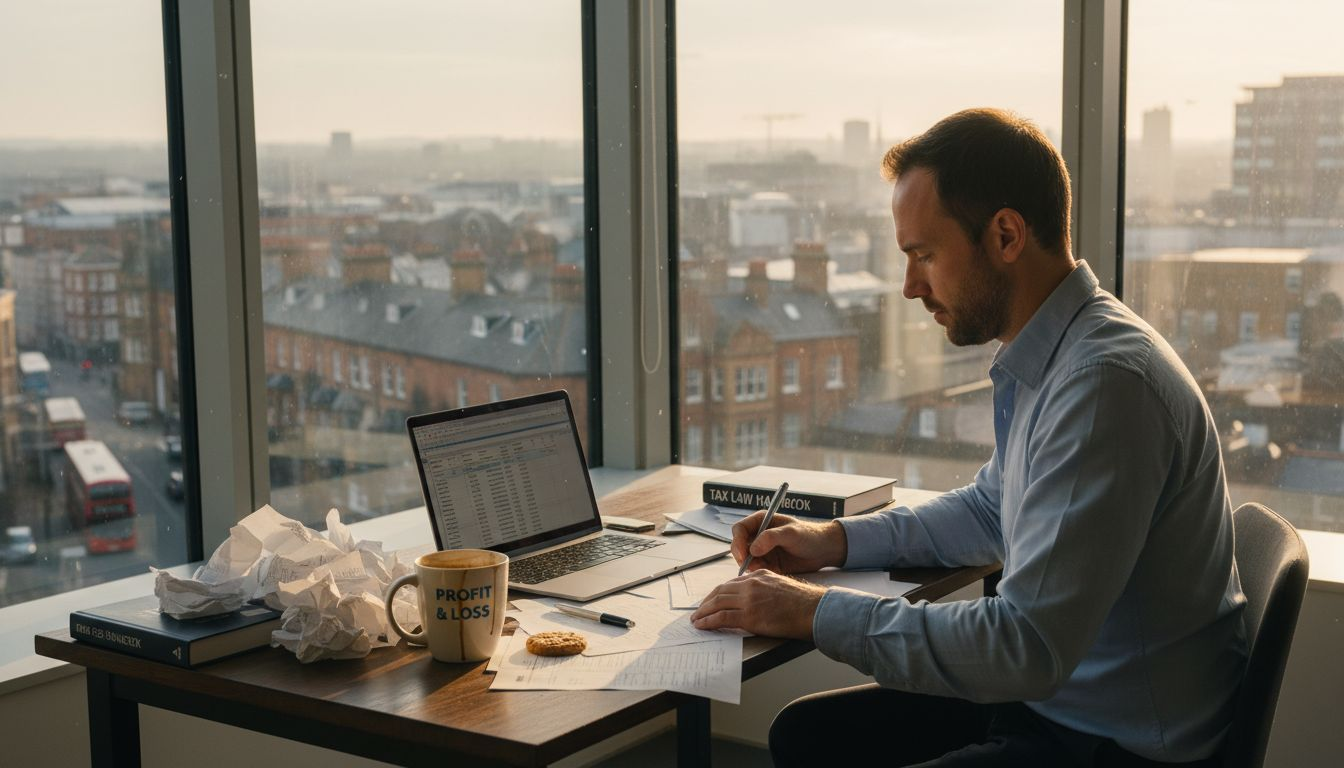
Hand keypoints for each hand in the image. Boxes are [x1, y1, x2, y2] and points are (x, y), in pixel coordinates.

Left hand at [690, 569, 825, 639]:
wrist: (812, 609)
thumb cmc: (803, 603)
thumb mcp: (780, 585)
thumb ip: (764, 588)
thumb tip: (755, 600)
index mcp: (759, 576)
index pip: (731, 583)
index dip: (718, 593)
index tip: (711, 600)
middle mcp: (751, 584)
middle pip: (720, 591)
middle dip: (707, 602)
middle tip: (699, 610)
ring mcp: (748, 599)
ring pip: (717, 603)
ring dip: (703, 612)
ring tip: (697, 619)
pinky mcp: (748, 615)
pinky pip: (721, 617)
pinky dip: (708, 621)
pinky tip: (702, 625)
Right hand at [731, 511, 847, 574]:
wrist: (824, 551)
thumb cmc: (809, 535)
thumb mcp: (791, 533)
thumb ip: (771, 538)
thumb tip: (752, 549)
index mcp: (761, 521)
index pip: (739, 529)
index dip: (737, 541)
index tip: (743, 555)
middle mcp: (759, 535)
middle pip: (739, 546)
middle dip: (742, 557)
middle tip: (749, 567)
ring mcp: (763, 550)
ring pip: (746, 560)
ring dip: (750, 566)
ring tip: (765, 568)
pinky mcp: (768, 563)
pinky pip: (756, 569)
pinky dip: (759, 573)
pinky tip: (771, 572)